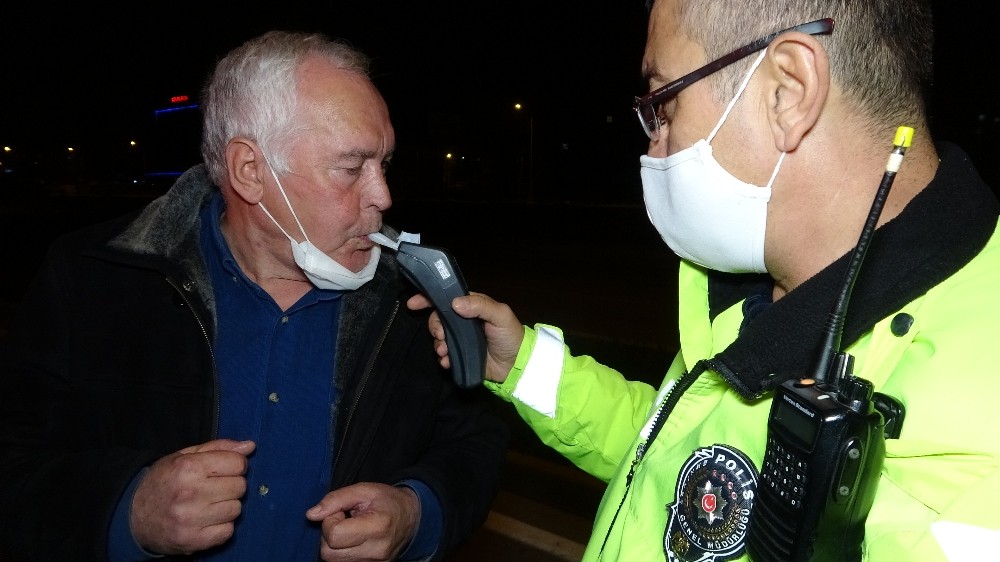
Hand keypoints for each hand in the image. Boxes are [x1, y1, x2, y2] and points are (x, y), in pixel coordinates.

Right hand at [130, 439, 254, 554]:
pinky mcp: (193, 541)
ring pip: (236, 509)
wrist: (132, 516)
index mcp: (188, 467)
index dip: (235, 465)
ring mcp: (191, 519)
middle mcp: (190, 493)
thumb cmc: (163, 482)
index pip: (238, 463)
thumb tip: (249, 446)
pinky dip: (222, 526)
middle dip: (232, 485)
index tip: (224, 469)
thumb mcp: (184, 456)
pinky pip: (227, 531)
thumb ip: (218, 448)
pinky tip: (207, 520)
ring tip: (209, 504)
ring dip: (227, 506)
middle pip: (240, 487)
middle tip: (215, 487)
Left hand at [306, 482, 419, 561]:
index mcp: (376, 528)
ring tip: (350, 530)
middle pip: (329, 553)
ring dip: (335, 545)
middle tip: (344, 520)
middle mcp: (375, 551)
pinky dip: (341, 552)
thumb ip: (335, 499)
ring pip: (333, 561)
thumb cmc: (387, 501)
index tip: (341, 512)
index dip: (330, 520)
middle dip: (329, 535)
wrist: (412, 518)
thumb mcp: (363, 490)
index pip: (334, 535)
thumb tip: (311, 515)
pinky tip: (353, 540)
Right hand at [407, 291, 523, 383]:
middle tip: (441, 336)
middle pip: (438, 319)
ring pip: (438, 337)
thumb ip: (480, 305)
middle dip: (435, 327)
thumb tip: (454, 303)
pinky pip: (444, 355)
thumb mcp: (500, 315)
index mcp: (471, 306)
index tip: (413, 304)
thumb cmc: (510, 335)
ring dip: (438, 344)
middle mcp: (462, 320)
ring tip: (445, 352)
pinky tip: (448, 361)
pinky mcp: (460, 355)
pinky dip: (443, 358)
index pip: (446, 297)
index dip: (428, 298)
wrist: (516, 365)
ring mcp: (461, 338)